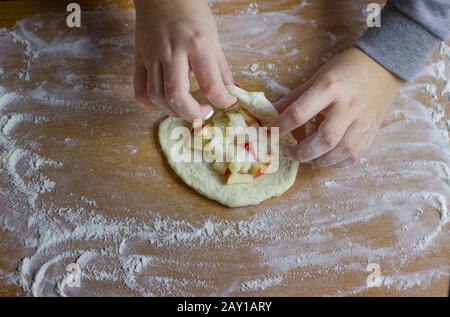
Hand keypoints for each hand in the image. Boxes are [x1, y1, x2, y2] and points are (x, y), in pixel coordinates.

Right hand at [133, 0, 236, 120]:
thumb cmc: (190, 10)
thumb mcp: (213, 36)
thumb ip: (221, 67)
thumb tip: (229, 90)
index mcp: (197, 45)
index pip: (210, 84)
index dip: (222, 101)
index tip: (227, 102)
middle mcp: (172, 52)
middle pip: (177, 97)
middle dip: (193, 113)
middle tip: (204, 111)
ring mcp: (152, 57)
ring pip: (157, 97)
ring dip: (174, 111)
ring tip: (186, 108)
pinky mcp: (139, 59)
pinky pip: (140, 91)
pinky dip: (152, 103)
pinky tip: (165, 102)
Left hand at [270, 48, 403, 167]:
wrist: (384, 65)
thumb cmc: (346, 69)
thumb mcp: (317, 76)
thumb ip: (294, 97)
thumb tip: (271, 112)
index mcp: (330, 87)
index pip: (300, 112)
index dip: (281, 127)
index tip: (269, 135)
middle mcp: (347, 105)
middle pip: (326, 138)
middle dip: (304, 152)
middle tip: (291, 153)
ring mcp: (363, 120)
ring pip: (343, 150)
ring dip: (322, 160)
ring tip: (309, 158)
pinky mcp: (372, 130)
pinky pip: (356, 155)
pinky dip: (338, 162)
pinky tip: (327, 159)